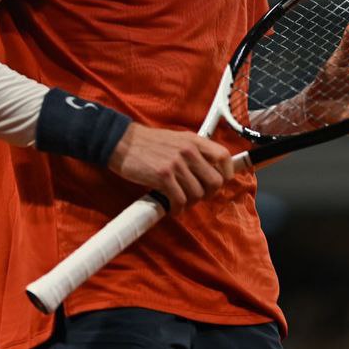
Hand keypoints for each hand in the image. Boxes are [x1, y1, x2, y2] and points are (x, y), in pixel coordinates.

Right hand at [107, 123, 233, 212]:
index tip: (219, 181)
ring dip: (190, 202)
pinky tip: (172, 207)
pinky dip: (178, 209)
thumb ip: (195, 151)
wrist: (122, 142)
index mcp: (194, 140)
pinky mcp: (163, 176)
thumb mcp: (178, 139)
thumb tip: (210, 170)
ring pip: (198, 194)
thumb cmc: (149, 143)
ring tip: (180, 199)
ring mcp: (176, 164)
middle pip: (215, 181)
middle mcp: (189, 151)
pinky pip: (180, 201)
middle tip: (197, 195)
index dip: (226, 173)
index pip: (224, 157)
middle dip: (208, 193)